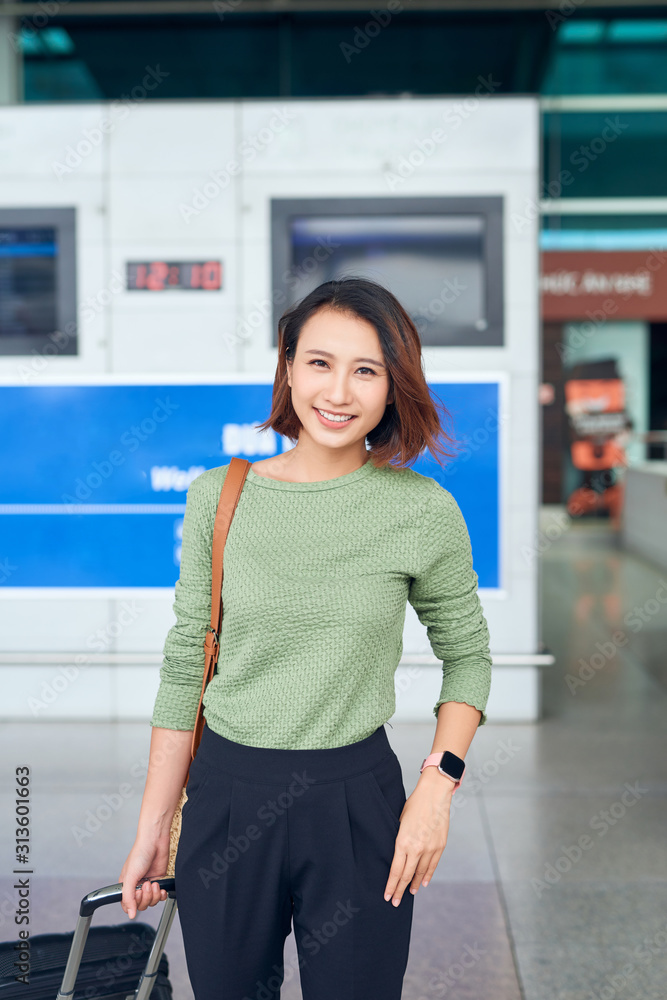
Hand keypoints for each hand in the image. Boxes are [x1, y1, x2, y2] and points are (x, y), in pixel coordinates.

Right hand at [119, 838, 169, 918]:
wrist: (155, 841)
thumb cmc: (140, 853)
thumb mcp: (130, 876)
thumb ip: (128, 897)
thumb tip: (130, 914)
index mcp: (126, 885)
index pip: (127, 905)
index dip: (134, 904)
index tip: (138, 894)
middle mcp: (137, 886)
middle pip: (141, 905)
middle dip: (146, 897)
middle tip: (147, 884)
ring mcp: (148, 884)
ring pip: (151, 902)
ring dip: (154, 895)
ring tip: (153, 883)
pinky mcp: (159, 881)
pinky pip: (160, 896)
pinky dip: (161, 895)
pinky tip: (161, 888)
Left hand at [383, 768, 454, 906]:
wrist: (434, 795)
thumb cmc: (414, 805)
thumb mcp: (399, 822)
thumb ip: (399, 840)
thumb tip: (396, 854)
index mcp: (403, 842)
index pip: (396, 871)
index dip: (391, 885)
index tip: (387, 896)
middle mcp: (417, 849)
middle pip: (407, 876)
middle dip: (400, 890)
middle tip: (395, 902)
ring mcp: (430, 849)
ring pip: (421, 873)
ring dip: (414, 885)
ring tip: (409, 894)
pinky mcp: (440, 846)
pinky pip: (433, 866)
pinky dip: (428, 876)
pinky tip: (423, 883)